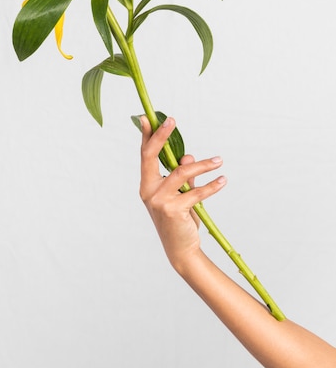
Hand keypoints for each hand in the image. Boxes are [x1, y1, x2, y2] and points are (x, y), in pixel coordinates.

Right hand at [139, 116, 226, 269]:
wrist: (181, 250)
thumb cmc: (179, 219)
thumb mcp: (180, 194)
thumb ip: (182, 175)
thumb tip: (187, 157)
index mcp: (147, 184)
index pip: (145, 155)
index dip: (146, 136)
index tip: (147, 118)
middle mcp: (148, 190)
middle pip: (151, 156)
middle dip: (161, 136)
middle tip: (172, 120)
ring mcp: (158, 201)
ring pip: (181, 172)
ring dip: (202, 165)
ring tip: (219, 161)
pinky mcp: (173, 210)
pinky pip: (196, 192)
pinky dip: (211, 186)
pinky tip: (222, 180)